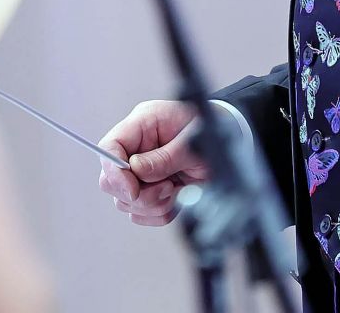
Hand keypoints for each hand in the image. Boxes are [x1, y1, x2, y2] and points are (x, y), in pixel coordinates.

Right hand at [96, 100, 207, 226]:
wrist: (229, 144)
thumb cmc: (210, 133)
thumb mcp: (192, 142)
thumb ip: (165, 157)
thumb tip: (136, 169)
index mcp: (142, 125)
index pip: (109, 146)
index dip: (114, 170)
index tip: (133, 189)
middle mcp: (136, 149)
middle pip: (110, 181)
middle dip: (137, 194)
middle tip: (167, 188)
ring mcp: (141, 173)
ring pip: (125, 202)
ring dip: (153, 204)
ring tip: (176, 190)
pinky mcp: (149, 192)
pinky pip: (141, 215)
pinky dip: (159, 214)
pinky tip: (176, 199)